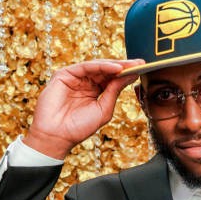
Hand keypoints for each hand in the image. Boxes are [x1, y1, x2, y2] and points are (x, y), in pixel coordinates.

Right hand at [23, 59, 142, 158]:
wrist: (57, 136)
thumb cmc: (79, 128)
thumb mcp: (104, 109)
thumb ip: (114, 91)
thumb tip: (130, 75)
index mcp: (94, 92)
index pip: (112, 79)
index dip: (127, 73)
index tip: (143, 68)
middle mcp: (85, 82)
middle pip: (106, 70)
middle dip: (124, 66)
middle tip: (140, 62)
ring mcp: (74, 78)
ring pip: (97, 66)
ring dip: (114, 65)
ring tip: (130, 65)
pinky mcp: (64, 75)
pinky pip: (85, 67)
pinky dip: (101, 66)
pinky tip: (116, 68)